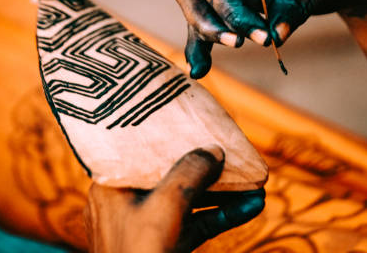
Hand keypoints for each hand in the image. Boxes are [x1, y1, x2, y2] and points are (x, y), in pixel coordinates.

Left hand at [84, 146, 265, 252]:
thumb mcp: (165, 206)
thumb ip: (189, 172)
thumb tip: (212, 150)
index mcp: (111, 187)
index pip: (142, 151)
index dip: (171, 138)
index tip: (197, 125)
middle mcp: (126, 202)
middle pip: (172, 174)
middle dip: (208, 169)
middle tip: (234, 154)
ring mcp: (147, 226)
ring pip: (188, 200)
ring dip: (223, 193)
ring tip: (255, 184)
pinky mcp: (165, 245)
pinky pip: (195, 223)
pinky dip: (221, 216)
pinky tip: (251, 207)